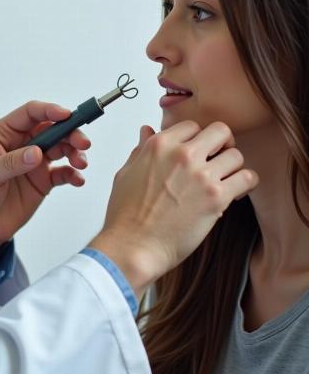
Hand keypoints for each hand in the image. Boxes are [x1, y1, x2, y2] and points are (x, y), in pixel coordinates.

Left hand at [0, 101, 90, 251]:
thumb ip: (11, 163)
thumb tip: (37, 152)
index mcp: (2, 134)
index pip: (29, 114)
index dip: (49, 111)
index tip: (67, 116)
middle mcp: (20, 144)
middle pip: (51, 128)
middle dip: (70, 132)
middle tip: (83, 143)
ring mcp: (33, 162)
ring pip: (61, 148)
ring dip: (74, 152)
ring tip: (80, 164)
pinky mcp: (42, 181)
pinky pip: (63, 172)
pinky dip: (73, 174)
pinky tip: (77, 180)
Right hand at [89, 121, 258, 296]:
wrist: (133, 246)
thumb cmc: (126, 215)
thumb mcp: (126, 173)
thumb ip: (141, 149)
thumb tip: (146, 131)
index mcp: (159, 145)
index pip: (191, 126)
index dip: (196, 139)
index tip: (197, 152)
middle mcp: (181, 154)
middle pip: (220, 131)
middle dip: (221, 144)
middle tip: (217, 160)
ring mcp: (201, 174)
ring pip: (236, 155)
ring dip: (232, 167)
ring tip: (224, 181)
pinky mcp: (216, 197)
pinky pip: (247, 178)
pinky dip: (244, 185)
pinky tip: (234, 194)